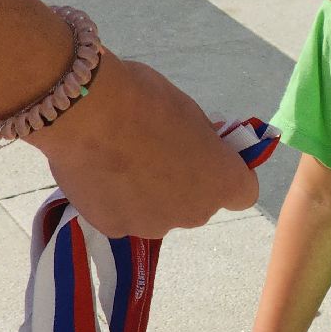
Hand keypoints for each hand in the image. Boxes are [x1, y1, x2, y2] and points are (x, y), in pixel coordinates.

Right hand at [27, 51, 259, 236]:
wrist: (87, 114)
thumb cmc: (147, 102)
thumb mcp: (191, 114)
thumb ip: (201, 141)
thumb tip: (198, 147)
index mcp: (224, 182)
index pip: (243, 192)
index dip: (228, 175)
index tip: (212, 158)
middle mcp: (196, 213)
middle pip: (198, 203)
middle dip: (185, 184)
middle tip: (158, 154)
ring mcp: (154, 225)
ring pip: (159, 213)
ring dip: (149, 196)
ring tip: (121, 163)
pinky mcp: (115, 229)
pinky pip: (123, 215)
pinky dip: (116, 201)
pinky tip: (100, 174)